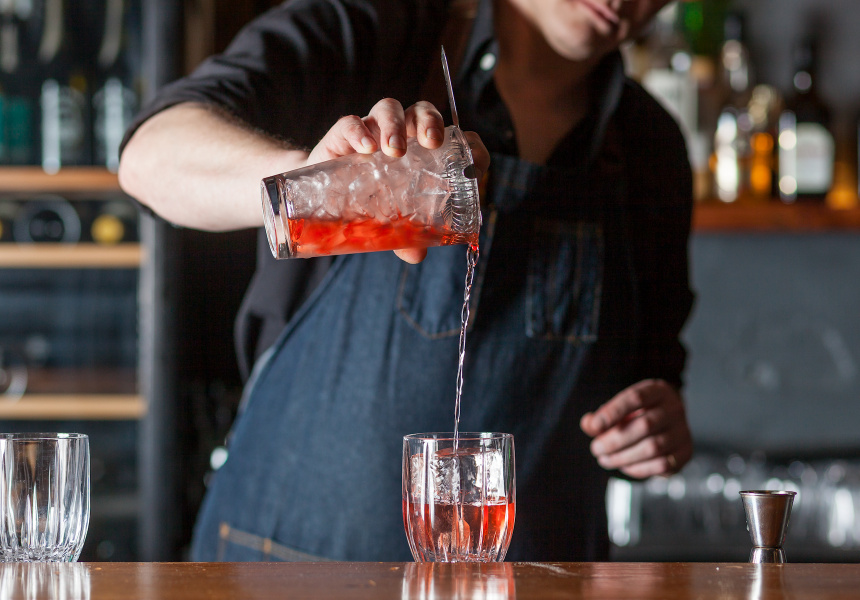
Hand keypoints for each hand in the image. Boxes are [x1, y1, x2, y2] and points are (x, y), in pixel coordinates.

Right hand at [306, 98, 489, 263]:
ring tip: (394, 150)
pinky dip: (359, 132)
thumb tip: (416, 255)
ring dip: (395, 124)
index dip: (468, 144)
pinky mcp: (342, 134)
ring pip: (390, 109)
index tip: (474, 162)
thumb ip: (407, 236)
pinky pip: (351, 122)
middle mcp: (402, 135)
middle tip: (431, 143)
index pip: (454, 138)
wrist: (323, 200)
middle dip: (430, 122)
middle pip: (422, 112)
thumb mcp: (392, 222)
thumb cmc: (368, 204)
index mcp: (423, 152)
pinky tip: (365, 148)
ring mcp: (372, 131)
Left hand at [579, 379, 691, 477]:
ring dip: (624, 457)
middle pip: (645, 425)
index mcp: (657, 391)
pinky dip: (639, 469)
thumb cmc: (638, 413)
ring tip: (605, 459)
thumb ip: (601, 416)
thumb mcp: (620, 407)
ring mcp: (682, 431)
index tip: (594, 426)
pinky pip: (662, 465)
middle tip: (596, 449)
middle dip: (615, 440)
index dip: (613, 412)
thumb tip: (588, 424)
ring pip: (653, 448)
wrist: (667, 421)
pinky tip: (625, 466)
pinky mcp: (685, 452)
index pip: (636, 398)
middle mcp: (674, 409)